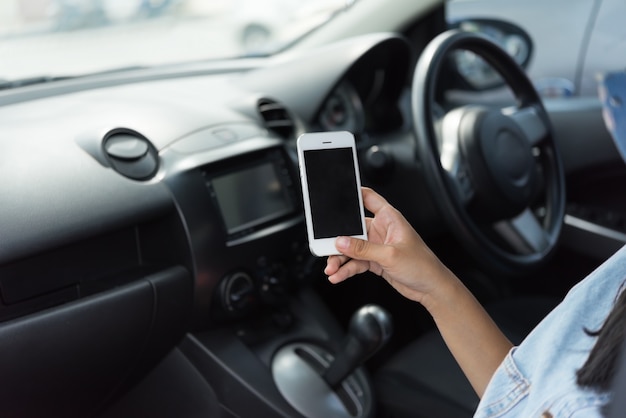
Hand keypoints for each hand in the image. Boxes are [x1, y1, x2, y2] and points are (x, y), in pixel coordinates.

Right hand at [324, 187, 456, 304]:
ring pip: (351, 248)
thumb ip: (363, 249)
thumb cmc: (423, 265)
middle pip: (352, 228)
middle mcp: (381, 230)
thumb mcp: (390, 255)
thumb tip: (342, 242)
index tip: (335, 197)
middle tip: (326, 246)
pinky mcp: (375, 261)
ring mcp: (377, 246)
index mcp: (389, 218)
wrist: (431, 288)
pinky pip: (355, 262)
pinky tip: (338, 275)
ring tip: (331, 268)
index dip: (352, 194)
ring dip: (340, 258)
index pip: (368, 198)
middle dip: (338, 238)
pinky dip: (346, 269)